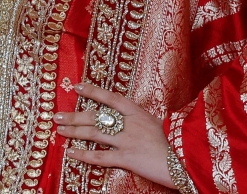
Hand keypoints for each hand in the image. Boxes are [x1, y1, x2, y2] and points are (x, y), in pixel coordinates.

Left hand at [54, 83, 174, 188]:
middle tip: (57, 115)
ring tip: (59, 130)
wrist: (189, 159)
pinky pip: (100, 156)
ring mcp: (127, 140)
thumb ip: (147, 121)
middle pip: (96, 116)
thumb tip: (138, 119)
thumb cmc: (181, 141)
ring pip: (93, 133)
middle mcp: (130, 123)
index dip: (93, 91)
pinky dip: (83, 154)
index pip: (111, 98)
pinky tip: (71, 152)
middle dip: (74, 115)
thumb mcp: (165, 124)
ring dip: (74, 131)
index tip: (77, 86)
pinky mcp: (127, 158)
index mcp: (139, 112)